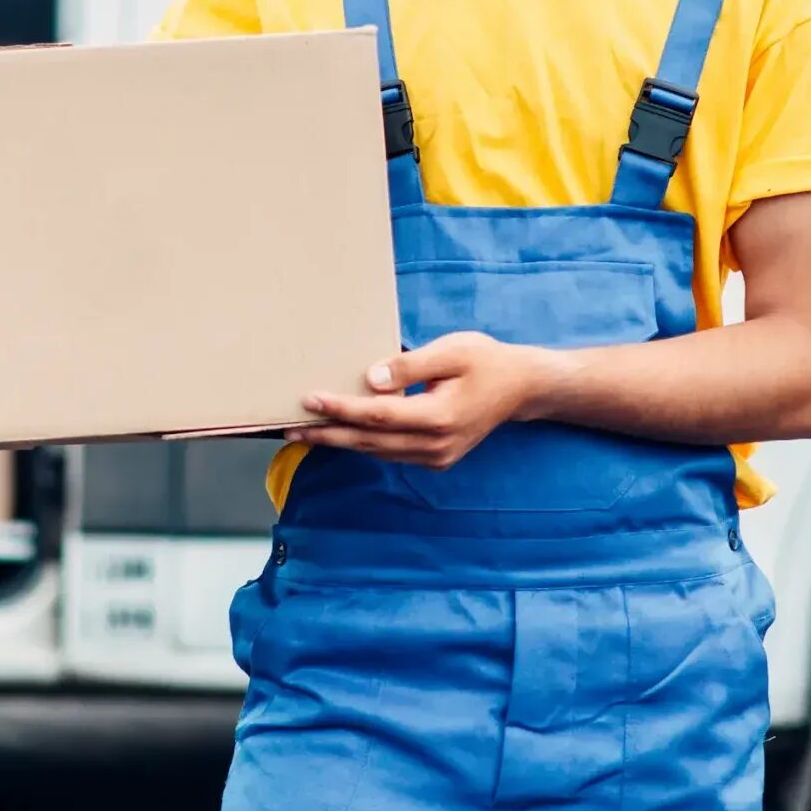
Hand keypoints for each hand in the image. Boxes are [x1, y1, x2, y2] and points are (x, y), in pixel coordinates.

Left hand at [298, 331, 534, 469]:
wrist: (522, 388)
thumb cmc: (486, 361)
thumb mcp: (452, 352)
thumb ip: (410, 366)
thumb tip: (370, 379)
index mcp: (440, 417)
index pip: (377, 415)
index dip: (341, 409)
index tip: (309, 399)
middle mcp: (436, 445)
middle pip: (370, 441)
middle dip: (328, 435)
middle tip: (288, 428)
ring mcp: (437, 456)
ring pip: (378, 451)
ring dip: (341, 442)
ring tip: (304, 432)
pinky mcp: (436, 458)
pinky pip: (391, 453)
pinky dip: (364, 444)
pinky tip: (340, 434)